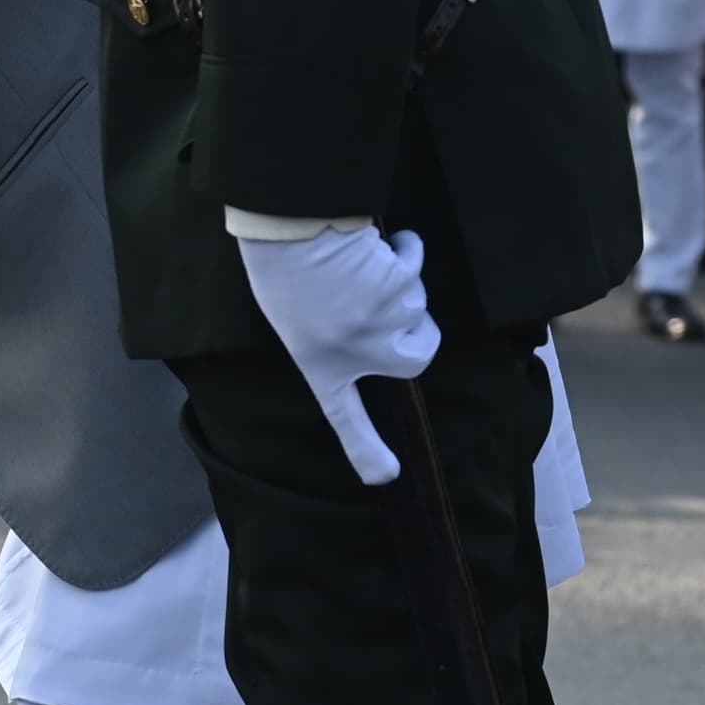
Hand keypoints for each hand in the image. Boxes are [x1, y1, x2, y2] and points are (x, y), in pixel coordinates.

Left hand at [232, 225, 441, 484]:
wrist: (287, 228)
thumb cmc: (282, 267)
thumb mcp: (295, 317)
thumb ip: (335, 336)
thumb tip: (378, 331)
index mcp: (321, 364)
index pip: (344, 417)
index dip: (365, 449)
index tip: (385, 476)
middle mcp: (359, 353)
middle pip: (418, 355)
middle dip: (422, 332)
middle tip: (399, 308)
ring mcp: (384, 323)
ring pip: (415, 299)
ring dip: (398, 277)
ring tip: (357, 260)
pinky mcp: (400, 286)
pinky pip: (414, 262)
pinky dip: (405, 248)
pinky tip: (377, 240)